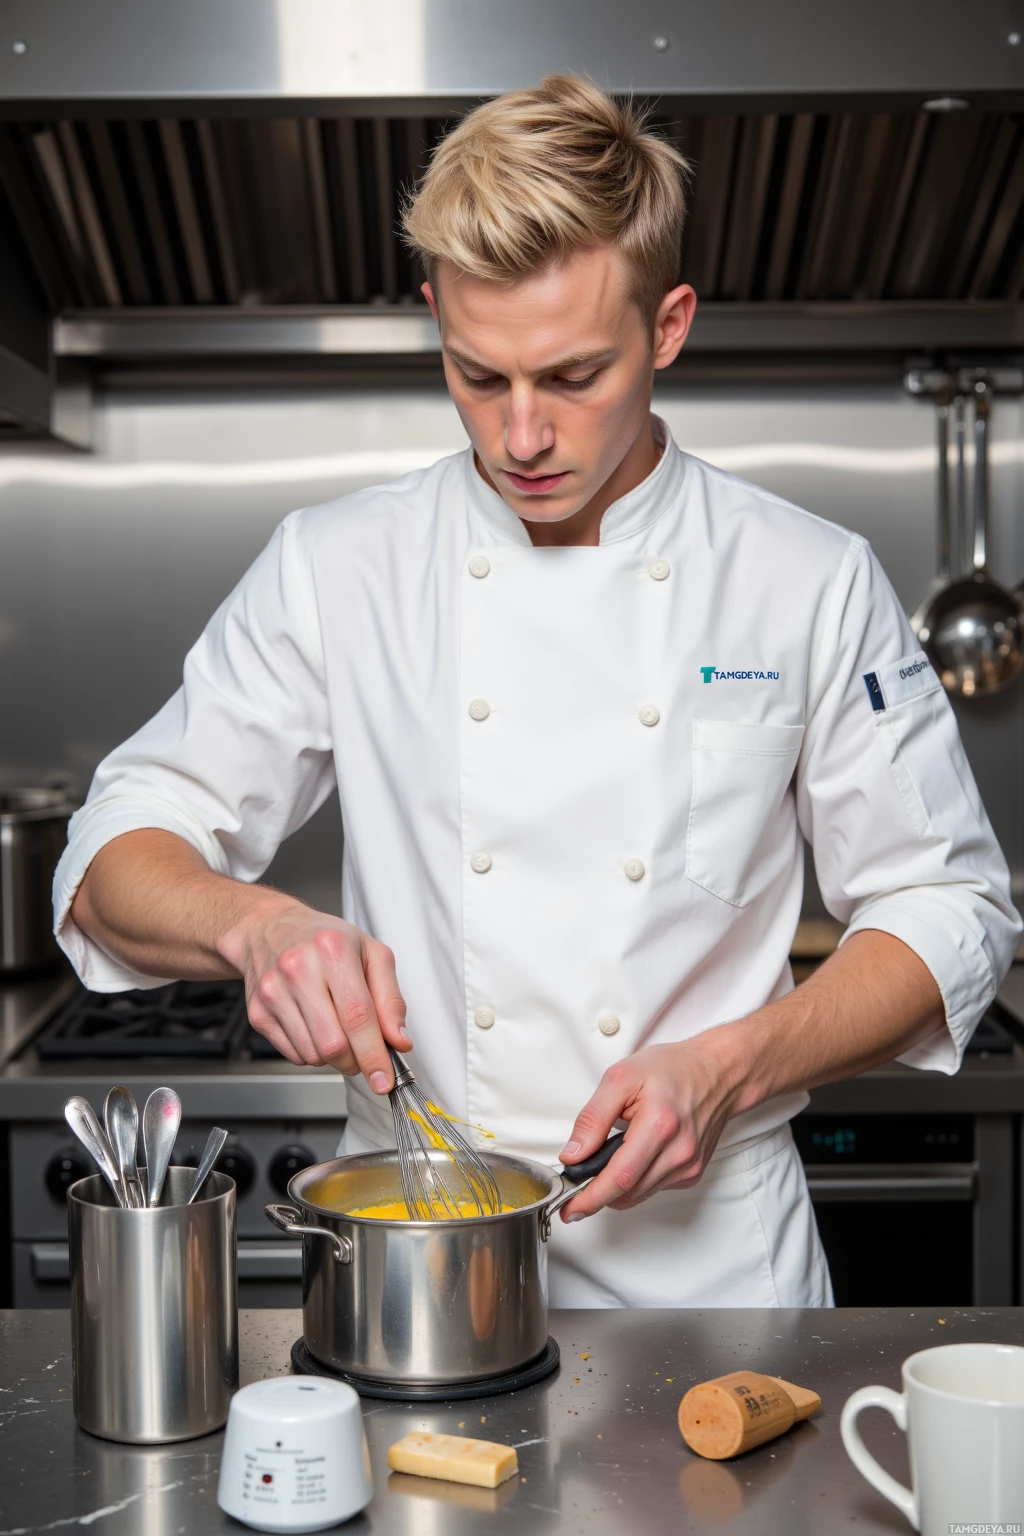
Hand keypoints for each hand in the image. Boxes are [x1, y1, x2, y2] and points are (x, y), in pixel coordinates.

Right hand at [220, 898, 409, 1089]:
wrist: (270, 929)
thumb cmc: (326, 940)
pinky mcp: (258, 1013)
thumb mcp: (372, 954)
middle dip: (356, 1060)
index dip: (374, 1054)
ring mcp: (273, 992)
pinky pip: (294, 1055)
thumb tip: (399, 1042)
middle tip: (364, 1051)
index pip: (358, 1016)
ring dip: (333, 1056)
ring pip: (313, 1055)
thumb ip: (391, 1000)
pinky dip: (311, 1052)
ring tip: (335, 1026)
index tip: (385, 1080)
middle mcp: (298, 969)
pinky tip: (313, 1025)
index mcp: (332, 950)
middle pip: (333, 1044)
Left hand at [557, 1033, 744, 1220]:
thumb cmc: (672, 1069)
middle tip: (575, 1188)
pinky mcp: (692, 1173)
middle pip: (628, 1192)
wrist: (716, 1072)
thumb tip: (573, 1154)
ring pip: (639, 1195)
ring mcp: (688, 1166)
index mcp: (659, 1125)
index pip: (620, 1177)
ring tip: (604, 1161)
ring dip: (615, 1187)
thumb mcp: (620, 1078)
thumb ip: (592, 1118)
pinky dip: (636, 1181)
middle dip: (596, 1195)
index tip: (570, 1208)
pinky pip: (653, 1188)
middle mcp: (679, 1151)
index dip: (591, 1197)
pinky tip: (633, 1157)